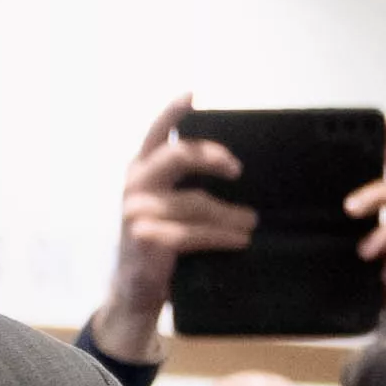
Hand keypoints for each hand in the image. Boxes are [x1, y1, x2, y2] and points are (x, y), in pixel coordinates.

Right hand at [87, 96, 247, 362]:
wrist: (135, 290)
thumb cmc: (160, 243)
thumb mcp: (168, 206)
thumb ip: (183, 183)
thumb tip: (233, 166)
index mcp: (140, 170)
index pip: (156, 134)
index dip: (173, 112)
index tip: (194, 95)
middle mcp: (134, 184)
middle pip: (178, 156)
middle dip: (211, 157)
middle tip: (238, 168)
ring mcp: (136, 210)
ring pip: (195, 202)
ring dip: (230, 214)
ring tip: (251, 221)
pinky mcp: (146, 236)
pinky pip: (194, 232)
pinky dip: (222, 236)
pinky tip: (240, 240)